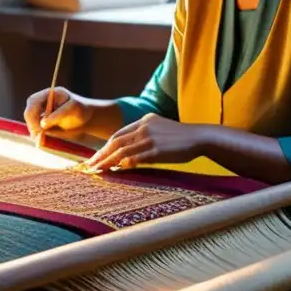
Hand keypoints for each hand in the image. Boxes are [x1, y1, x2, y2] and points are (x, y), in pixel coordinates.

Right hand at [24, 87, 94, 140]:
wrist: (85, 118)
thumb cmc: (80, 110)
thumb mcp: (71, 110)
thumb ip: (57, 115)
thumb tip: (42, 124)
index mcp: (49, 94)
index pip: (33, 101)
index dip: (33, 114)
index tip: (40, 128)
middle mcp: (42, 102)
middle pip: (29, 111)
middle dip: (32, 124)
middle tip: (37, 137)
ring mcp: (41, 111)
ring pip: (30, 121)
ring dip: (33, 131)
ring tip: (40, 140)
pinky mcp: (42, 121)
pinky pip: (35, 128)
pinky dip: (37, 135)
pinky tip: (41, 140)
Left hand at [81, 114, 206, 171]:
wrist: (200, 137)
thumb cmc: (181, 138)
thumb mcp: (160, 130)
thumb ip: (144, 137)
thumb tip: (129, 154)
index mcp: (144, 120)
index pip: (119, 134)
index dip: (106, 146)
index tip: (96, 156)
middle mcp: (145, 127)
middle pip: (116, 142)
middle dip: (101, 154)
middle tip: (89, 165)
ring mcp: (150, 138)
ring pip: (122, 151)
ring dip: (108, 161)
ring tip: (98, 170)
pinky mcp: (157, 150)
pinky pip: (136, 158)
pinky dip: (124, 164)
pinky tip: (116, 170)